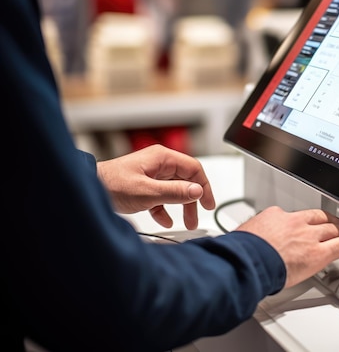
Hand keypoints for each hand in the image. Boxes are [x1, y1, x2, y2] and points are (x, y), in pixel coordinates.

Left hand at [97, 145, 214, 229]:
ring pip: (174, 189)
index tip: (208, 202)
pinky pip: (161, 196)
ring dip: (181, 206)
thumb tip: (197, 191)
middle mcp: (158, 164)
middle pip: (186, 180)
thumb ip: (174, 192)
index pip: (194, 169)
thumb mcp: (147, 191)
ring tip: (185, 222)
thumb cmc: (111, 184)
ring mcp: (151, 174)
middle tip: (197, 217)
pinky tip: (164, 219)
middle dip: (192, 200)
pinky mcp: (143, 185)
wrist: (88, 188)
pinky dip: (165, 208)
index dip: (204, 186)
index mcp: (162, 158)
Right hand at [236, 206, 338, 288]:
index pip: (296, 216)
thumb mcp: (243, 237)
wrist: (243, 262)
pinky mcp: (318, 253)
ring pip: (335, 229)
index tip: (310, 227)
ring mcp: (308, 236)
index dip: (306, 222)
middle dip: (333, 222)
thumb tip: (249, 244)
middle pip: (321, 218)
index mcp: (275, 216)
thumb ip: (254, 237)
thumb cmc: (239, 254)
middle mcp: (294, 222)